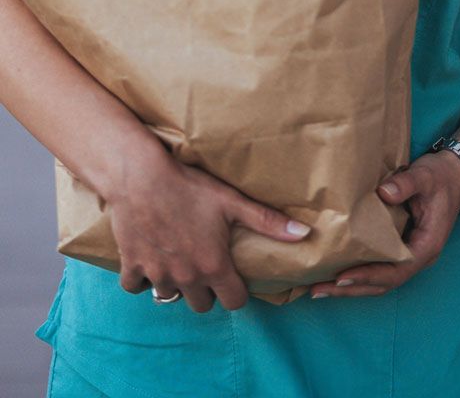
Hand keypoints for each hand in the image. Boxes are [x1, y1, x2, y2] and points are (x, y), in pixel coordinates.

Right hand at [109, 147, 309, 313]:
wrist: (142, 179)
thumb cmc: (191, 188)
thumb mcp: (233, 202)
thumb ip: (267, 222)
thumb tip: (304, 234)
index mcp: (213, 266)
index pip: (233, 302)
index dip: (238, 292)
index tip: (236, 279)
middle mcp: (185, 278)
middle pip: (201, 305)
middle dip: (207, 291)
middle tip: (209, 267)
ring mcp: (156, 275)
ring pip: (169, 297)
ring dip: (177, 284)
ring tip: (182, 260)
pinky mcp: (131, 267)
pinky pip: (136, 287)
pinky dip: (143, 278)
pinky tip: (153, 259)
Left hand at [309, 151, 459, 298]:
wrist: (455, 173)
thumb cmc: (441, 175)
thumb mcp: (425, 176)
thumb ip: (406, 184)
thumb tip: (383, 193)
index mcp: (427, 245)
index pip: (397, 270)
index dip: (369, 276)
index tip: (342, 276)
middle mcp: (420, 257)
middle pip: (384, 284)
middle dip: (352, 288)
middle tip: (319, 289)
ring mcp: (412, 254)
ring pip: (381, 281)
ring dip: (352, 286)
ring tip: (320, 288)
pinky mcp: (403, 248)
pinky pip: (381, 268)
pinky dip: (360, 274)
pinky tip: (337, 272)